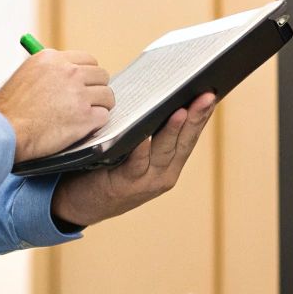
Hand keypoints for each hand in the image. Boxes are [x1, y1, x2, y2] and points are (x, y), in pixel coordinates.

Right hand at [0, 49, 113, 163]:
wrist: (3, 131)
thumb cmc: (8, 110)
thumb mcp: (25, 75)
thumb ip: (49, 72)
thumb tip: (68, 75)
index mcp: (52, 59)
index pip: (87, 59)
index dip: (87, 74)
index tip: (84, 84)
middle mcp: (68, 72)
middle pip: (101, 75)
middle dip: (96, 89)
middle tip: (88, 101)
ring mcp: (78, 94)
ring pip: (107, 95)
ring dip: (100, 106)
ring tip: (88, 116)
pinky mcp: (85, 116)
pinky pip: (104, 116)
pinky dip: (96, 123)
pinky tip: (85, 128)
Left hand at [51, 92, 215, 227]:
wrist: (81, 203)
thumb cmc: (107, 167)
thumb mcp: (134, 150)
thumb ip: (145, 128)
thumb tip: (152, 90)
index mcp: (170, 163)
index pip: (190, 135)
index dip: (202, 116)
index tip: (211, 94)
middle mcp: (164, 173)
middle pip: (184, 141)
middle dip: (196, 117)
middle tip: (205, 96)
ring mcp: (147, 182)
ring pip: (163, 151)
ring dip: (172, 131)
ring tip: (181, 111)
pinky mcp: (125, 186)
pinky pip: (135, 165)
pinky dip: (141, 150)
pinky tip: (144, 136)